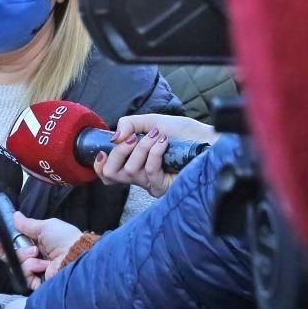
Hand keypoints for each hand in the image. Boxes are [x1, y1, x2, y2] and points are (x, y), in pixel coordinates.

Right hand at [0, 212, 82, 288]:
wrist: (75, 256)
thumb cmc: (64, 239)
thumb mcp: (45, 226)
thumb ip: (28, 224)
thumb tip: (15, 216)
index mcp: (41, 244)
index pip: (18, 244)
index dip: (6, 241)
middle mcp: (38, 258)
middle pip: (14, 256)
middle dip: (4, 249)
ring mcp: (37, 271)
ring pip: (17, 264)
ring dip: (24, 257)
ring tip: (37, 253)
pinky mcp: (37, 283)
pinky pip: (24, 275)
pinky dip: (30, 268)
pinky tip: (41, 266)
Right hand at [93, 114, 215, 197]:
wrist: (208, 140)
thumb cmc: (184, 132)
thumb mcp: (152, 121)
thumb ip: (129, 124)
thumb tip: (113, 137)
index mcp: (134, 161)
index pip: (108, 174)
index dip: (99, 165)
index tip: (103, 151)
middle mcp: (140, 176)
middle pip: (111, 174)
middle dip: (118, 152)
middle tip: (132, 139)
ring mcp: (152, 183)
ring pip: (130, 171)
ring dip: (142, 148)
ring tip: (157, 136)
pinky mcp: (165, 187)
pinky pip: (149, 171)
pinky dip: (154, 152)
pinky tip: (164, 143)